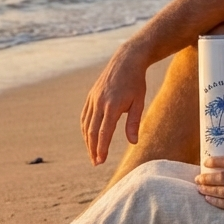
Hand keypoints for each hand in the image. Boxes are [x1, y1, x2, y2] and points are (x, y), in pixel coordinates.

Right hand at [80, 44, 146, 165]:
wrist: (126, 60)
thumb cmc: (136, 82)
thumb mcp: (139, 102)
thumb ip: (134, 122)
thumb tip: (133, 142)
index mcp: (112, 105)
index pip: (104, 132)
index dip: (101, 148)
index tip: (100, 161)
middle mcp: (99, 102)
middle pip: (92, 131)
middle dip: (93, 148)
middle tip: (96, 162)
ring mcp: (93, 98)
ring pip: (86, 124)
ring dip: (87, 140)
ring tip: (93, 153)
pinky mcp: (91, 95)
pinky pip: (85, 115)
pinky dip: (85, 128)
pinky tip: (89, 136)